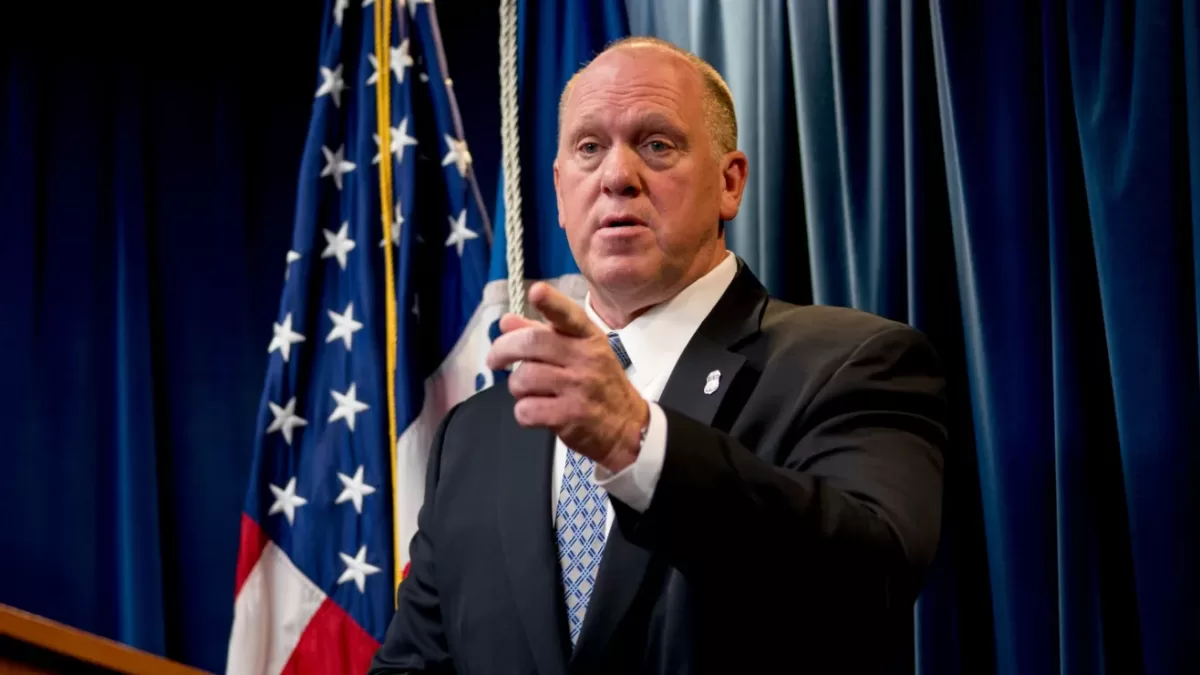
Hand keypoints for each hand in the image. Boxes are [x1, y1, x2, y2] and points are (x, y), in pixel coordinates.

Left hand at [485, 282, 649, 472]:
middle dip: (502, 350)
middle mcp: (586, 359)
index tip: (537, 292)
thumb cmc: (599, 384)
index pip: (568, 315)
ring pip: (524, 377)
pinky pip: (527, 409)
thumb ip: (542, 334)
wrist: (627, 426)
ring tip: (528, 391)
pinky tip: (535, 411)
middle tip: (494, 361)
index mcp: (588, 338)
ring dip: (516, 386)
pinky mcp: (571, 415)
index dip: (551, 302)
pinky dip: (523, 412)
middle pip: (532, 343)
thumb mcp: (579, 352)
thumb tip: (507, 321)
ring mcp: (579, 387)